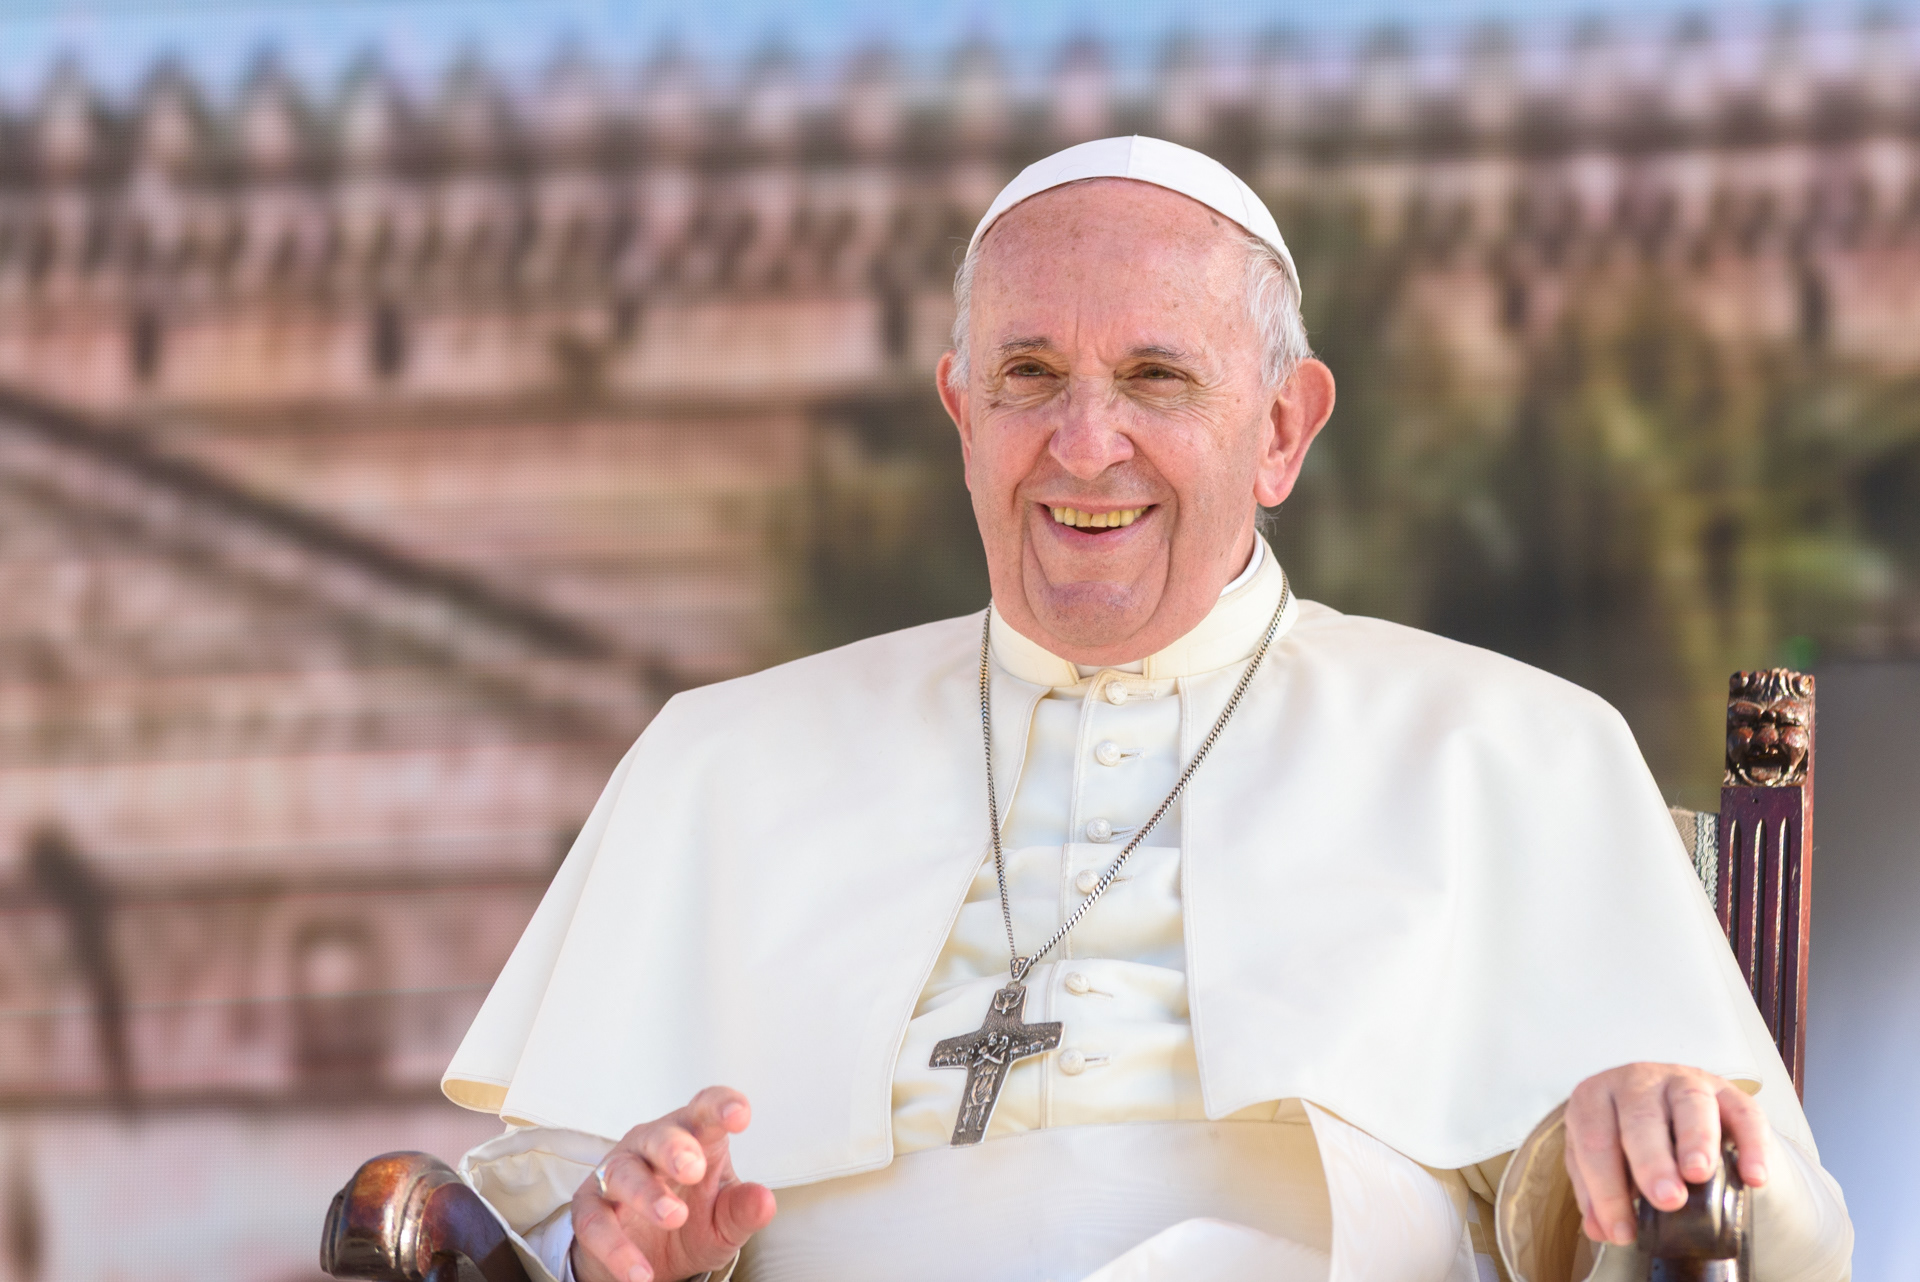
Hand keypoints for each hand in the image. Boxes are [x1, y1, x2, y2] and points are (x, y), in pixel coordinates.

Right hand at [570, 1086, 776, 1281]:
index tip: (739, 1114)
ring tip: (673, 1218)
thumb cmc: (693, 1220)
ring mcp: (617, 1173)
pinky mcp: (590, 1208)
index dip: (720, 1106)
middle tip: (694, 1169)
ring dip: (647, 1194)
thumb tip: (764, 1200)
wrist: (649, 1259)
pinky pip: (596, 1223)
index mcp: (692, 1137)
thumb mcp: (724, 1221)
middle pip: (659, 1135)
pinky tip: (640, 1272)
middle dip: (675, 1148)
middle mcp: (651, 1147)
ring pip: (624, 1173)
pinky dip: (616, 1248)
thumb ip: (742, 1210)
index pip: (705, 1110)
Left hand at [1565, 1062, 1770, 1247]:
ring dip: (1696, 1140)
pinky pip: (1744, 1112)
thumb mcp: (1601, 1159)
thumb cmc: (1624, 1137)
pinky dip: (1752, 1144)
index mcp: (1595, 1097)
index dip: (1607, 1189)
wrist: (1664, 1107)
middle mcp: (1637, 1081)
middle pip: (1641, 1117)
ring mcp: (1683, 1082)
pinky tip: (1754, 1177)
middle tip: (1667, 1199)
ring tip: (1699, 1175)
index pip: (1595, 1141)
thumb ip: (1595, 1193)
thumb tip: (1602, 1229)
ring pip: (1691, 1102)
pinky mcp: (1727, 1092)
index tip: (1624, 1231)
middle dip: (1652, 1161)